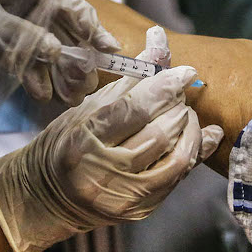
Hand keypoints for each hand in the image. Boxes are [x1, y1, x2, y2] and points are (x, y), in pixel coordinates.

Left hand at [0, 0, 119, 102]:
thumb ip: (22, 38)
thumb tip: (59, 52)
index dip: (81, 19)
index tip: (102, 44)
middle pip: (55, 14)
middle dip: (73, 47)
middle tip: (91, 74)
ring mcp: (6, 4)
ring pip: (44, 34)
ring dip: (56, 64)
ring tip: (72, 91)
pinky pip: (26, 47)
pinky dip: (34, 68)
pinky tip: (43, 92)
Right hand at [0, 28, 222, 251]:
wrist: (46, 198)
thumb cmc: (66, 143)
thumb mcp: (88, 107)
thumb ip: (128, 79)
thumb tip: (160, 42)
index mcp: (84, 138)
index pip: (134, 109)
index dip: (165, 87)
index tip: (186, 72)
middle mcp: (103, 171)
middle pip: (159, 132)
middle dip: (179, 106)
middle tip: (179, 93)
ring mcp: (124, 195)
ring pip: (177, 157)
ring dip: (191, 128)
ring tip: (186, 114)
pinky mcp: (140, 209)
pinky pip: (179, 178)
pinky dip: (196, 151)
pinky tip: (204, 134)